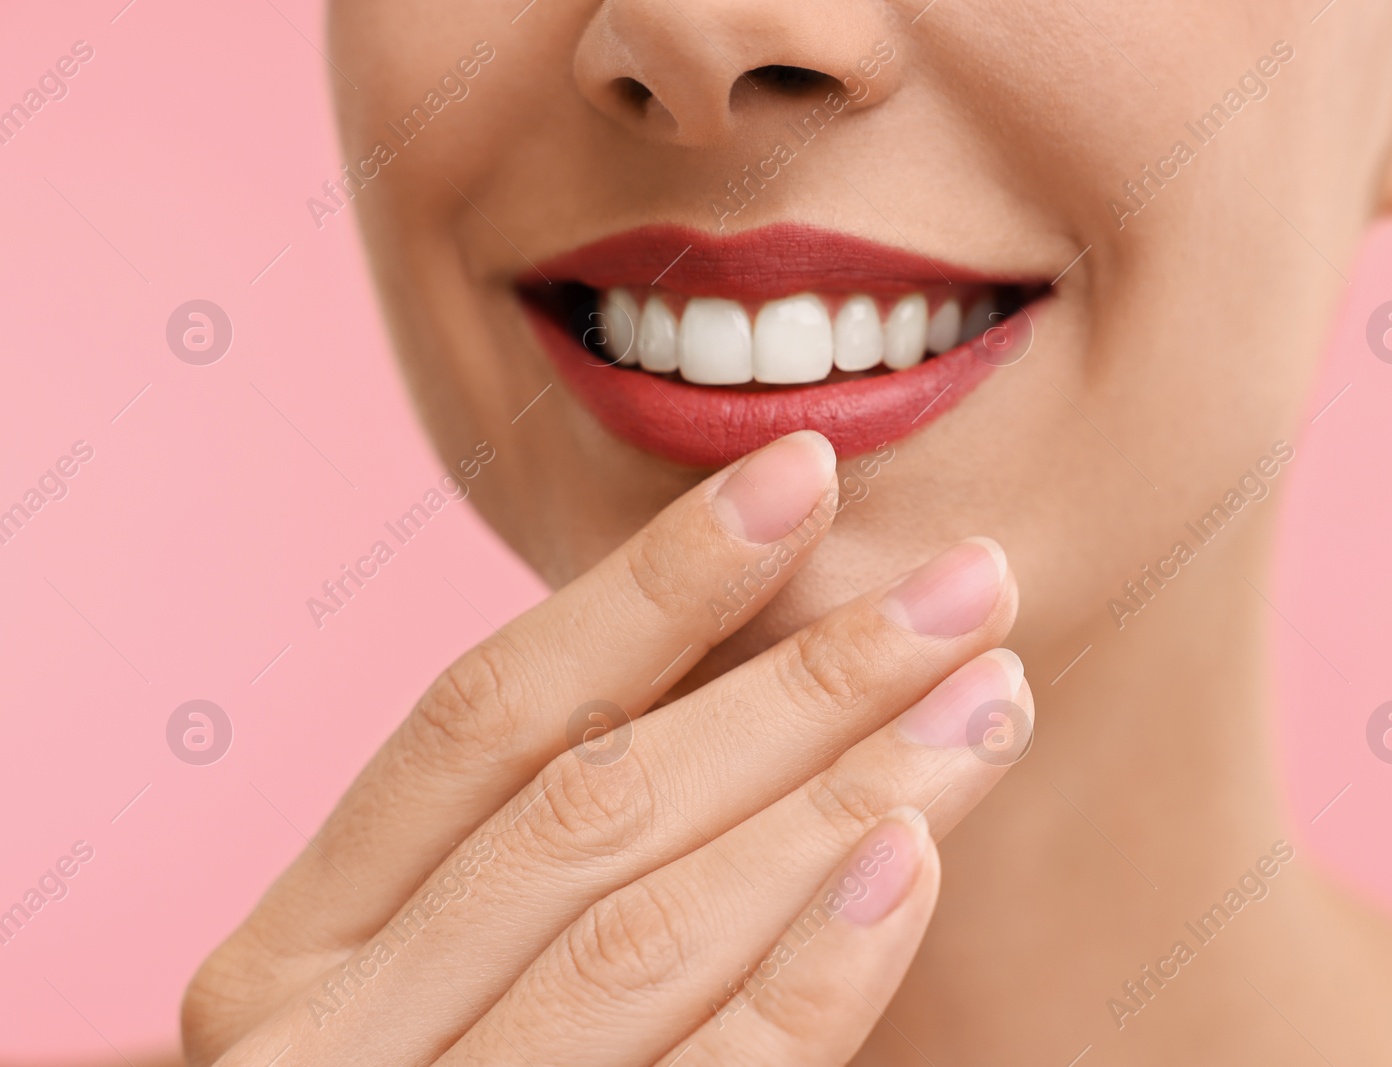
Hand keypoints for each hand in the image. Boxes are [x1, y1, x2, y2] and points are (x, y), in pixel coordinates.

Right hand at [182, 430, 1029, 1066]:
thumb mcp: (450, 976)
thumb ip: (548, 852)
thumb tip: (760, 660)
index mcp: (296, 949)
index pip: (482, 716)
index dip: (649, 586)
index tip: (806, 477)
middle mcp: (324, 1041)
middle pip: (592, 809)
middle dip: (796, 680)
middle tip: (967, 583)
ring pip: (652, 928)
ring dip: (843, 794)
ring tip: (985, 694)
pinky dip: (818, 968)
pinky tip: (917, 858)